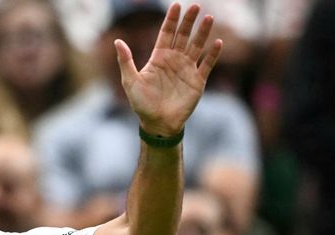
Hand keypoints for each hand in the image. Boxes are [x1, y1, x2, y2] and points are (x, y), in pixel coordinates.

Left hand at [114, 3, 222, 135]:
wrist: (157, 124)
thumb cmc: (142, 104)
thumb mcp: (130, 81)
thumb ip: (126, 61)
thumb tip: (117, 41)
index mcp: (158, 58)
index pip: (166, 33)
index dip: (171, 20)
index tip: (176, 5)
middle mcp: (174, 60)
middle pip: (183, 36)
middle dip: (189, 21)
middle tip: (195, 6)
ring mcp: (187, 69)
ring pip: (197, 46)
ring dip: (203, 33)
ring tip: (208, 18)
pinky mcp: (197, 81)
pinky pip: (206, 65)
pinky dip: (212, 54)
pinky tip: (217, 43)